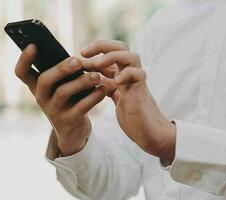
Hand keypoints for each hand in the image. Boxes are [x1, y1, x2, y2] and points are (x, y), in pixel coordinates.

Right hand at [15, 44, 106, 155]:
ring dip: (81, 82)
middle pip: (44, 80)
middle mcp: (41, 98)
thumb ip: (62, 73)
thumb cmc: (69, 100)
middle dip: (61, 68)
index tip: (33, 45)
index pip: (22, 72)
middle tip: (78, 61)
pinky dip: (93, 97)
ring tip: (96, 75)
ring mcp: (53, 111)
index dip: (24, 59)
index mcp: (36, 86)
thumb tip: (75, 58)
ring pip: (63, 93)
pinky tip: (103, 88)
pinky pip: (81, 107)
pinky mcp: (68, 121)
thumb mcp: (60, 86)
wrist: (73, 132)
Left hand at [81, 40, 175, 160]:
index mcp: (122, 73)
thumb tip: (85, 76)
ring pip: (131, 56)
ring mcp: (137, 81)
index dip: (93, 52)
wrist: (149, 132)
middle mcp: (130, 73)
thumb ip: (104, 84)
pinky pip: (139, 74)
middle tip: (83, 52)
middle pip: (121, 47)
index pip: (109, 52)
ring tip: (97, 64)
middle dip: (101, 45)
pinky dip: (127, 74)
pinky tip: (115, 81)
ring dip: (113, 56)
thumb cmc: (131, 115)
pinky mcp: (142, 91)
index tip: (76, 57)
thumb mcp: (113, 95)